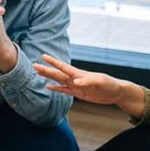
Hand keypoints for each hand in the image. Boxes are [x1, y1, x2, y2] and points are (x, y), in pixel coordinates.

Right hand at [34, 54, 148, 119]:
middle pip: (57, 73)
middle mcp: (75, 78)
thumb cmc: (110, 84)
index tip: (43, 56)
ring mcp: (76, 86)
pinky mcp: (78, 93)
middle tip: (34, 65)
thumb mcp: (101, 81)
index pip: (64, 67)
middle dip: (46, 69)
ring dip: (48, 77)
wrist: (116, 92)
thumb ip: (88, 80)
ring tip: (37, 72)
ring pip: (58, 81)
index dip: (53, 62)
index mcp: (79, 74)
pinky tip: (48, 87)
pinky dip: (55, 89)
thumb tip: (75, 82)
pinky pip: (64, 91)